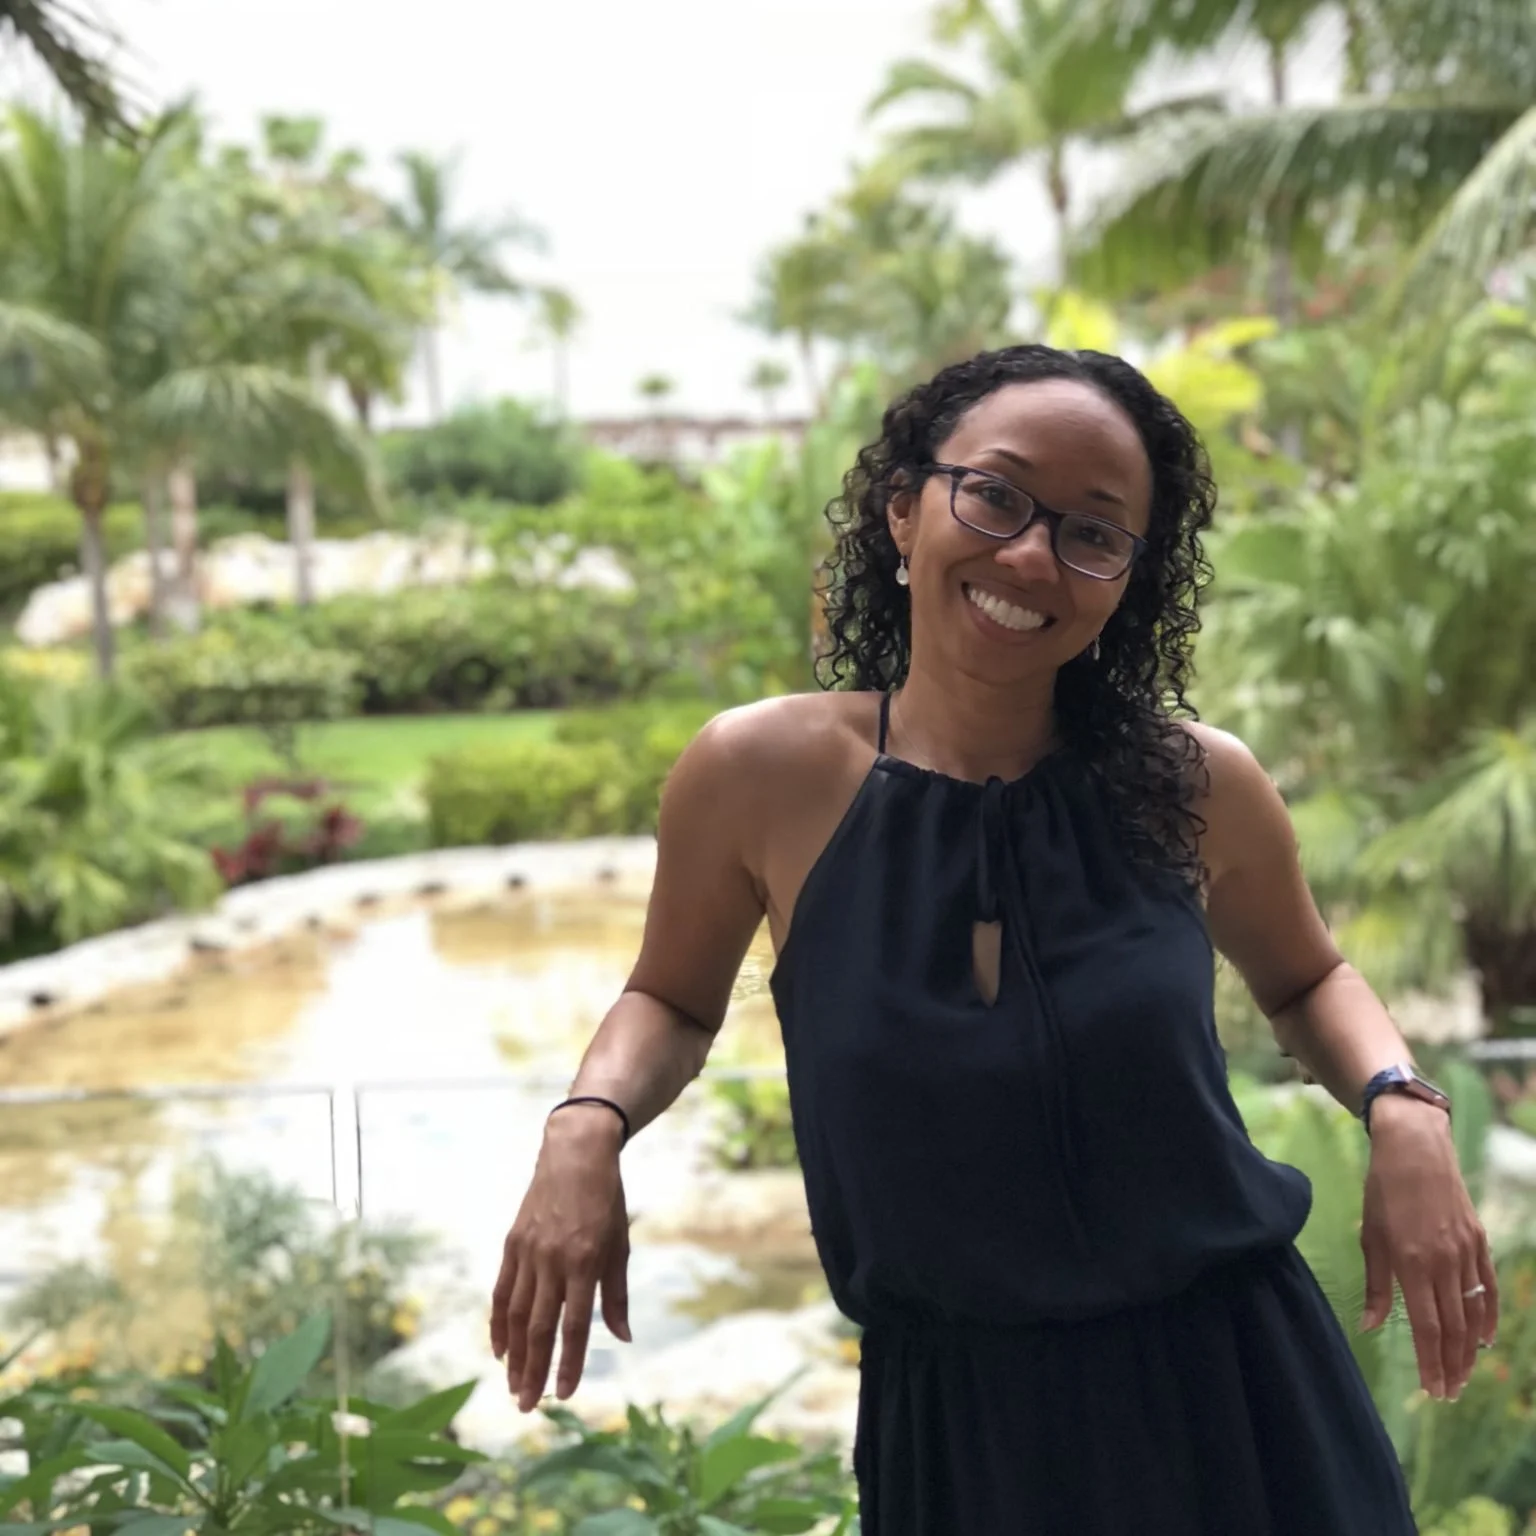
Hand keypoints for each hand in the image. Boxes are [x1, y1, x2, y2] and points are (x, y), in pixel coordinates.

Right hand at [490, 1107, 631, 1412]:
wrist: (575, 1153)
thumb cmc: (606, 1199)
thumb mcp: (620, 1243)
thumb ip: (616, 1294)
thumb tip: (622, 1337)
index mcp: (584, 1261)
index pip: (573, 1326)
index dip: (568, 1364)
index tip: (564, 1394)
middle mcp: (552, 1260)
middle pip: (538, 1327)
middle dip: (533, 1371)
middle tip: (527, 1407)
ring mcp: (528, 1252)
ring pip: (516, 1315)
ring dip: (513, 1357)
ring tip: (513, 1388)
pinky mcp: (512, 1244)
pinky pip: (502, 1291)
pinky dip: (499, 1323)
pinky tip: (499, 1350)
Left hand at [1361, 1094, 1497, 1399]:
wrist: (1416, 1149)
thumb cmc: (1383, 1192)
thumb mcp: (1370, 1237)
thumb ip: (1374, 1286)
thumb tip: (1368, 1326)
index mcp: (1411, 1263)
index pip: (1425, 1326)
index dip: (1430, 1362)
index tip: (1432, 1391)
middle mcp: (1443, 1263)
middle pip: (1453, 1328)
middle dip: (1451, 1365)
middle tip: (1448, 1394)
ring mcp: (1465, 1253)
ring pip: (1473, 1313)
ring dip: (1469, 1349)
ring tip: (1463, 1375)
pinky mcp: (1479, 1242)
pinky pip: (1488, 1288)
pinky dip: (1488, 1317)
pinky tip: (1483, 1339)